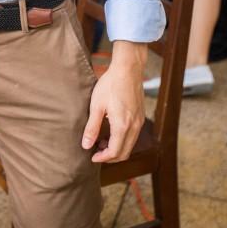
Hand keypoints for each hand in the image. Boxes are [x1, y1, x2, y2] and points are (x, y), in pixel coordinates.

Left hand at [81, 42, 146, 162]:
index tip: (92, 157)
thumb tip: (86, 145)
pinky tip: (112, 131)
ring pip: (130, 145)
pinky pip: (133, 136)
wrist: (128, 68)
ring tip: (102, 141)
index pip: (115, 153)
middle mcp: (134, 127)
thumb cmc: (110, 84)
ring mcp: (140, 122)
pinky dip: (123, 140)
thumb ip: (92, 127)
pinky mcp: (141, 116)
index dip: (103, 158)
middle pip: (124, 153)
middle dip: (110, 157)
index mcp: (122, 126)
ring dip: (117, 148)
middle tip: (96, 151)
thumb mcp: (96, 106)